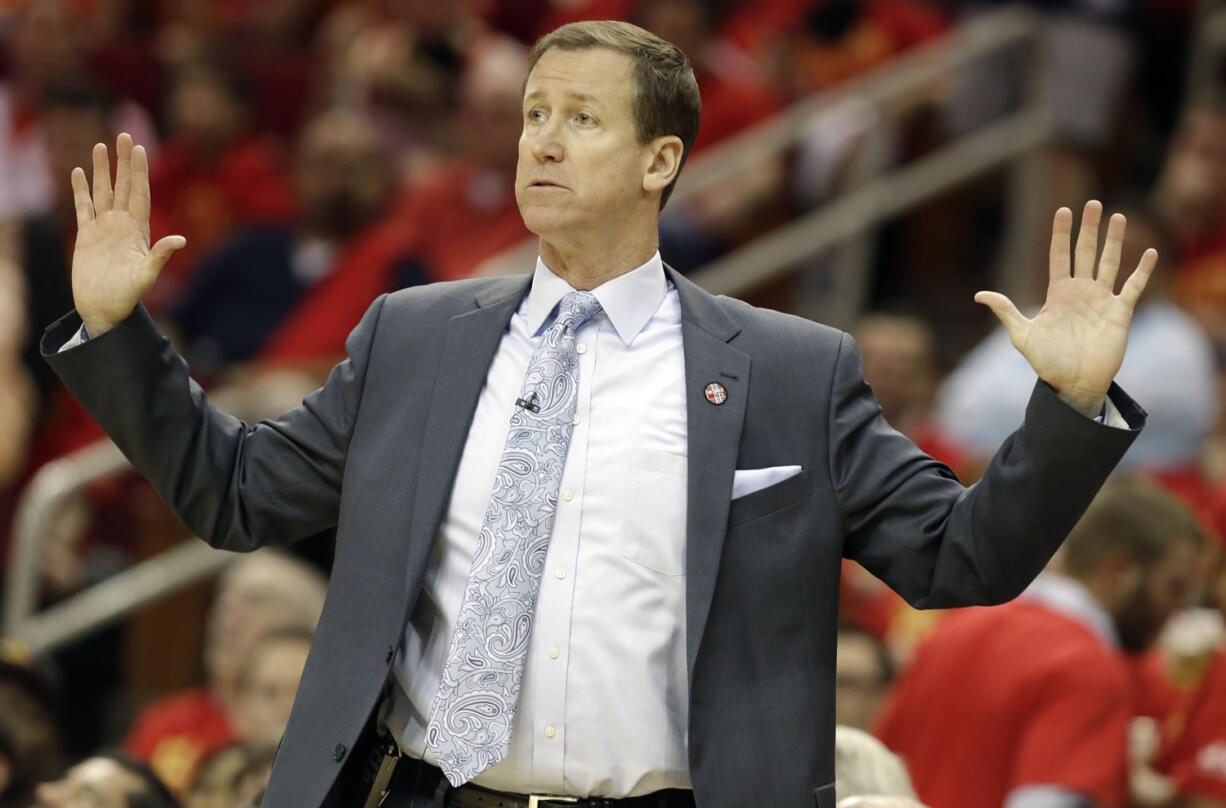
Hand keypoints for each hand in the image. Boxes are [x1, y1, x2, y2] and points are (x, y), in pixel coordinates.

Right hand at [71, 133, 184, 336]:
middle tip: (124, 135)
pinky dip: (81, 190)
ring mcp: (103, 228)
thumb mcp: (146, 275)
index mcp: (138, 230)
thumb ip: (161, 255)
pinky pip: (83, 207)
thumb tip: (181, 239)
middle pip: (123, 186)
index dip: (140, 171)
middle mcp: (122, 224)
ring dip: (102, 170)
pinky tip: (79, 172)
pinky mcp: (85, 236)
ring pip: (102, 192)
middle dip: (124, 162)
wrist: (105, 310)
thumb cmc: (127, 296)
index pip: (140, 193)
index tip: (140, 149)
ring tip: (101, 146)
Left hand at [974, 201, 1155, 417]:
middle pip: (1086, 253)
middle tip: (1091, 203)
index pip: (1059, 256)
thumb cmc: (1046, 361)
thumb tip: (978, 295)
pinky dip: (1142, 271)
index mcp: (1058, 293)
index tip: (1062, 210)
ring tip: (1118, 217)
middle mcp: (1081, 292)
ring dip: (1115, 241)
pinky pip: (1133, 287)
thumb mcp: (1022, 335)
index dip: (1060, 234)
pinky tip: (1150, 253)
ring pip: (1110, 263)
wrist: (1072, 384)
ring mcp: (1101, 300)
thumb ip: (1006, 311)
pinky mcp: (1119, 313)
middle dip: (1088, 229)